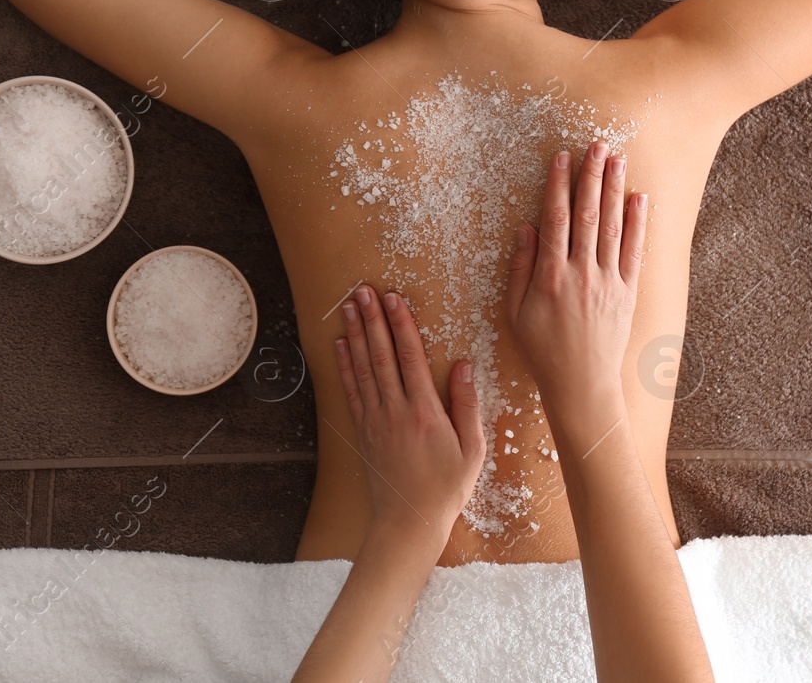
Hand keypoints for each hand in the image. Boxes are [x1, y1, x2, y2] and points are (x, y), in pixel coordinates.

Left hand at [334, 284, 484, 538]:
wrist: (409, 521)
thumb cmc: (447, 488)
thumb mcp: (472, 449)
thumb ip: (466, 404)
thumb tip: (462, 365)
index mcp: (425, 412)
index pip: (411, 357)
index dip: (402, 324)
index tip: (394, 299)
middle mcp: (396, 411)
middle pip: (381, 355)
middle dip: (372, 319)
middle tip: (363, 290)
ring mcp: (376, 420)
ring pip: (363, 367)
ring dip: (355, 334)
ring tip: (348, 307)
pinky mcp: (364, 430)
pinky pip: (352, 390)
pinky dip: (344, 365)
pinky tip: (339, 346)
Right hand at [502, 142, 647, 425]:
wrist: (581, 382)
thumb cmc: (542, 349)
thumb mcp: (516, 311)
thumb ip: (522, 267)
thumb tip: (527, 228)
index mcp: (550, 276)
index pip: (556, 219)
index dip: (558, 185)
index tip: (561, 158)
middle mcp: (581, 273)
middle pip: (588, 214)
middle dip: (591, 176)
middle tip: (596, 145)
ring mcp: (607, 282)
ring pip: (612, 226)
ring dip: (615, 190)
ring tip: (617, 160)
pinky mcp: (627, 292)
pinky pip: (634, 252)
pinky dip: (637, 224)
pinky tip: (639, 199)